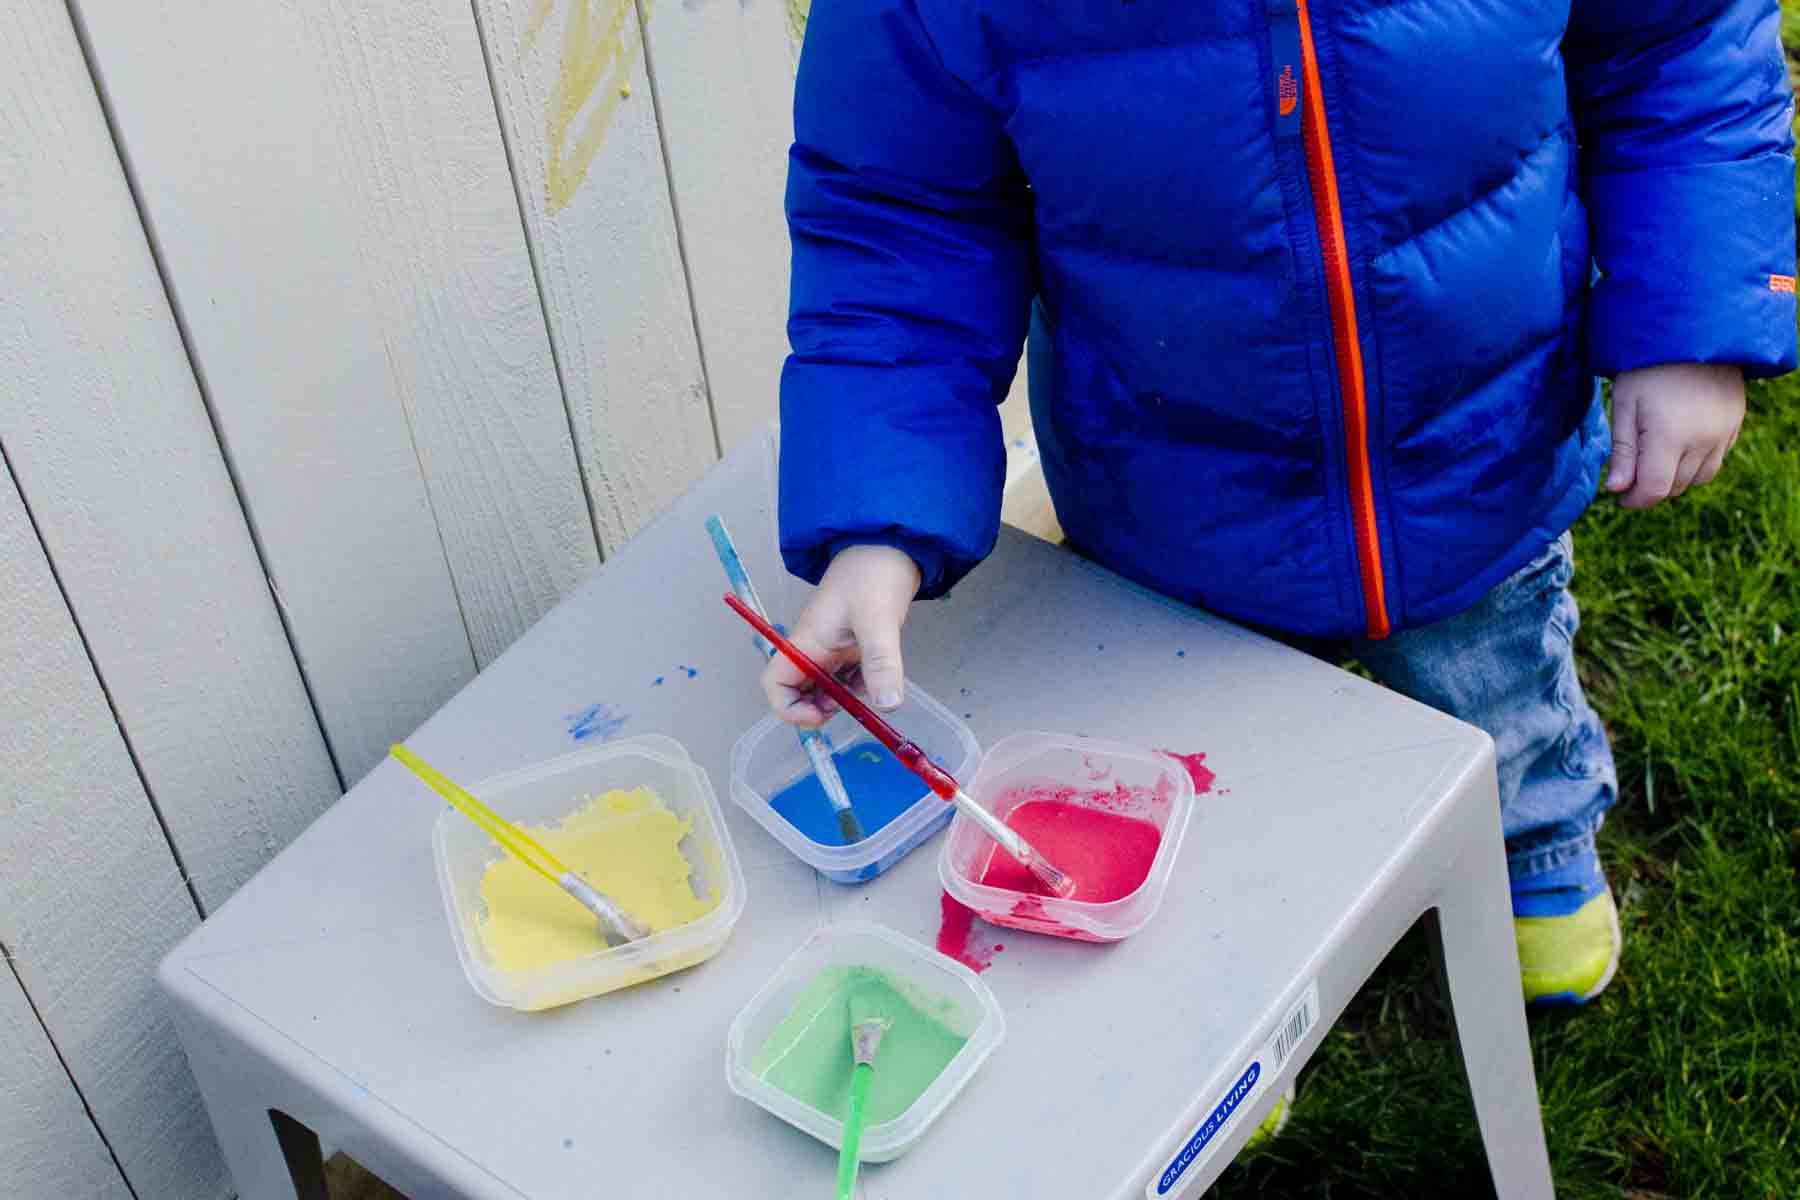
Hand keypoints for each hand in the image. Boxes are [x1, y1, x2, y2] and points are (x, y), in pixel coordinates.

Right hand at [761, 544, 920, 726]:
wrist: (891, 544)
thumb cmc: (873, 574)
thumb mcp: (877, 620)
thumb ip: (881, 663)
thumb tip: (888, 704)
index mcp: (806, 642)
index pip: (776, 685)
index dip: (789, 709)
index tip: (821, 716)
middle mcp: (814, 648)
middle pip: (799, 692)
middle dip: (818, 709)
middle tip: (850, 709)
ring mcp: (833, 648)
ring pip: (825, 688)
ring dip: (842, 700)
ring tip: (868, 694)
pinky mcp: (852, 646)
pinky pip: (848, 678)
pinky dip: (860, 687)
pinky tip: (879, 680)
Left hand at [1606, 363, 1744, 508]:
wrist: (1695, 333)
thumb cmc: (1649, 367)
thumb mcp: (1625, 405)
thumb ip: (1623, 451)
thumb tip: (1616, 489)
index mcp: (1670, 436)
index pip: (1655, 490)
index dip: (1634, 500)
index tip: (1619, 495)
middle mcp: (1702, 440)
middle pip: (1675, 488)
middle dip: (1651, 488)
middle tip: (1631, 473)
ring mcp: (1723, 434)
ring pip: (1698, 479)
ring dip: (1675, 479)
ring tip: (1654, 460)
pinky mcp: (1734, 426)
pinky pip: (1715, 461)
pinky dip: (1695, 464)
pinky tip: (1679, 445)